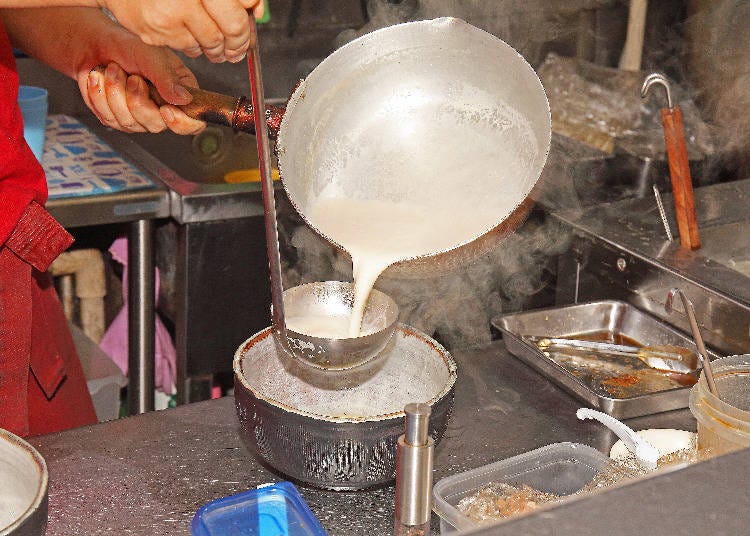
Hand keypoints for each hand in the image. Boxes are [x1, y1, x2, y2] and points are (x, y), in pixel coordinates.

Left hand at [79, 49, 205, 134]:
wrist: (95, 43)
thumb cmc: (128, 45)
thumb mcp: (151, 56)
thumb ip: (167, 79)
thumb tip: (185, 100)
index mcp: (179, 94)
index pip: (192, 123)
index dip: (181, 123)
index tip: (166, 110)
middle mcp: (162, 110)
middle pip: (156, 125)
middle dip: (137, 99)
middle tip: (132, 76)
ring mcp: (138, 118)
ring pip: (128, 122)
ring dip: (115, 92)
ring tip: (112, 69)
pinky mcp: (116, 119)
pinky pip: (108, 118)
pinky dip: (99, 95)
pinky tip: (99, 78)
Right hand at [100, 0, 263, 62]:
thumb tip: (256, 10)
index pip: (236, 18)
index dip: (246, 28)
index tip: (249, 29)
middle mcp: (182, 1)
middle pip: (225, 34)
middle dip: (236, 43)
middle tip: (238, 46)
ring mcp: (166, 19)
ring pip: (207, 44)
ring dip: (216, 46)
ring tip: (216, 41)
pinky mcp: (153, 34)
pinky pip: (186, 47)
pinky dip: (193, 43)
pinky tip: (190, 31)